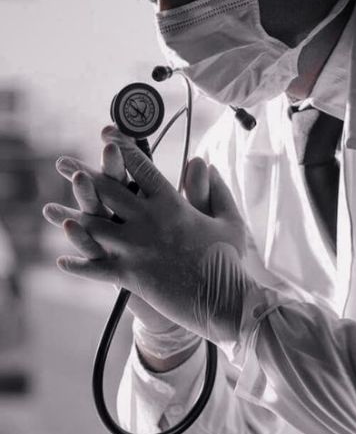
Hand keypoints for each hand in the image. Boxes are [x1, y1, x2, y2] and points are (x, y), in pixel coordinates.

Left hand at [44, 126, 248, 337]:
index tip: (107, 134)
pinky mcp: (130, 276)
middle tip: (62, 162)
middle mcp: (148, 222)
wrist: (222, 299)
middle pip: (108, 191)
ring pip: (93, 227)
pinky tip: (62, 260)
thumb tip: (204, 163)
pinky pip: (97, 269)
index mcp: (172, 205)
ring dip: (68, 217)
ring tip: (47, 208)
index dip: (123, 148)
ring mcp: (136, 249)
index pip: (143, 169)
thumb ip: (214, 190)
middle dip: (83, 174)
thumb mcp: (228, 220)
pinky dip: (79, 265)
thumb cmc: (228, 259)